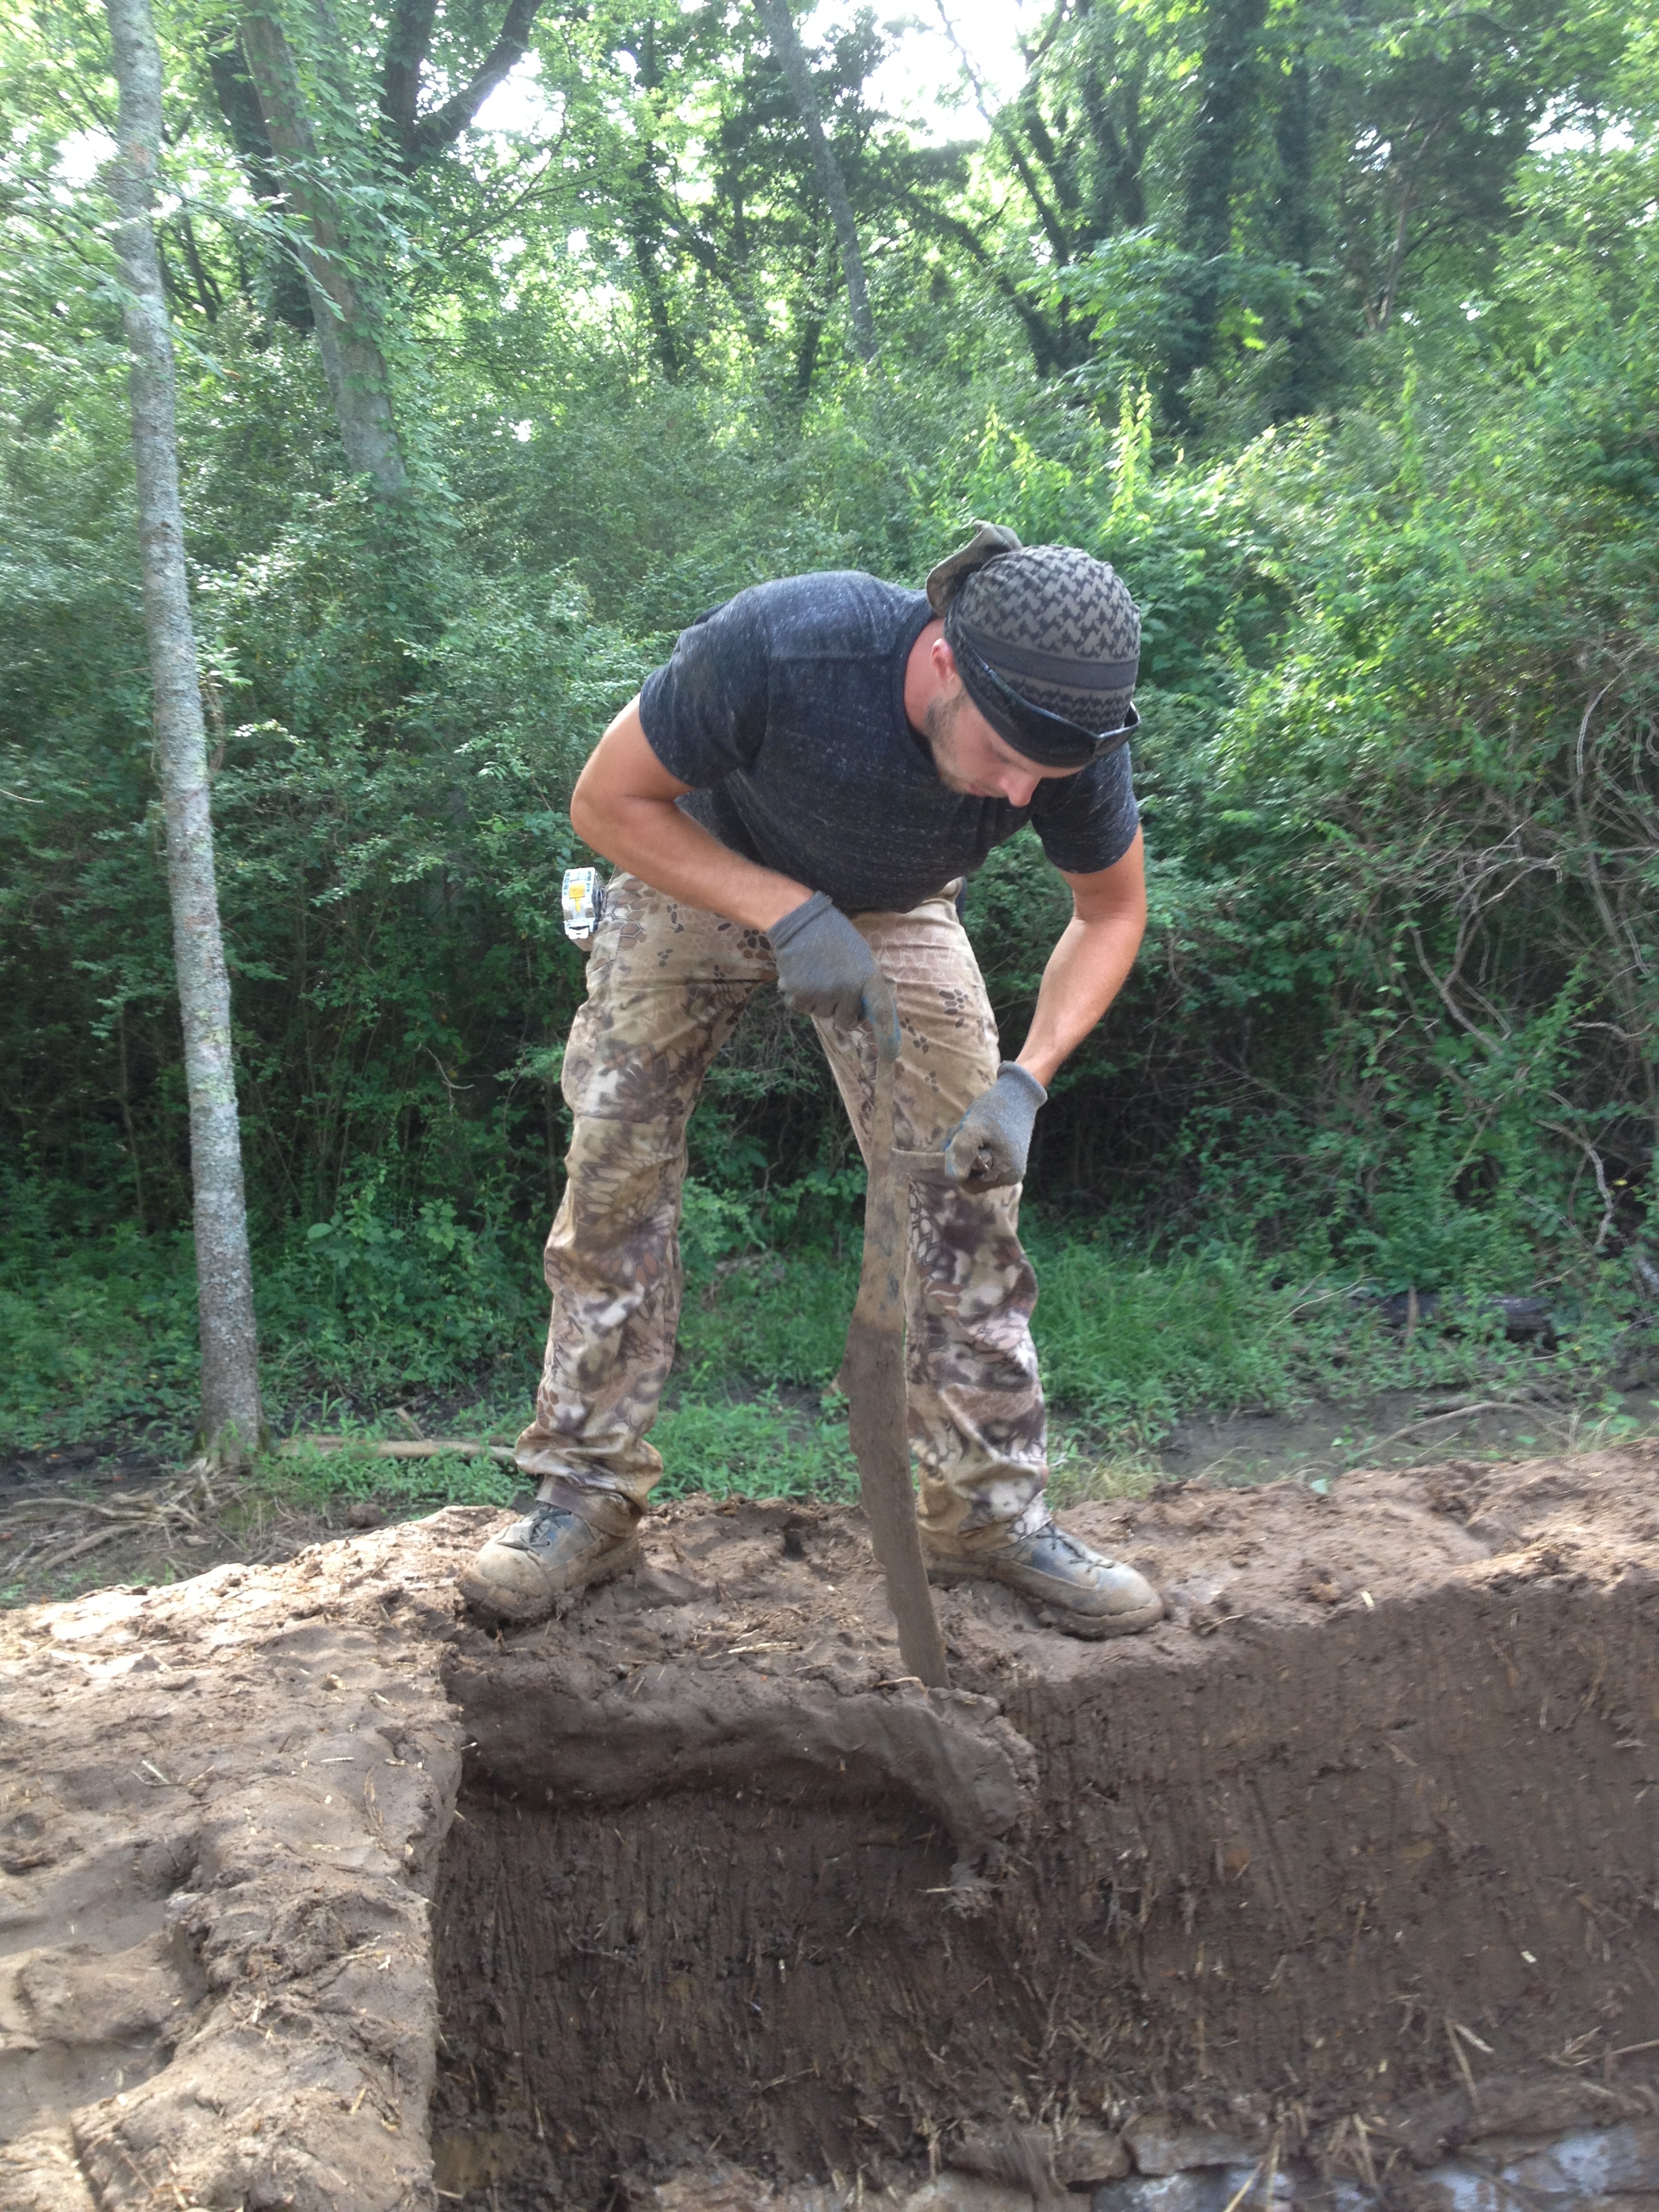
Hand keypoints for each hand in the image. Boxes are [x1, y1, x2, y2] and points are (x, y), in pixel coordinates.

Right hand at [767, 892, 899, 1053]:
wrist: (799, 922)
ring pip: (822, 1014)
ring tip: (814, 973)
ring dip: (817, 1000)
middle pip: (845, 1020)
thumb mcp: (860, 955)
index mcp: (867, 976)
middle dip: (839, 1009)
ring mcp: (822, 994)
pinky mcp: (799, 995)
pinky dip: (799, 997)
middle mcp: (847, 989)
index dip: (886, 1033)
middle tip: (832, 985)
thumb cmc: (834, 936)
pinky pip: (801, 1009)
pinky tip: (799, 976)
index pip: (881, 1010)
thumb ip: (865, 982)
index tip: (891, 1055)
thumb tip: (866, 1010)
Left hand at [943, 1063, 1046, 1190]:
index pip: (970, 1185)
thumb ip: (962, 1153)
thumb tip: (953, 1178)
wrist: (1018, 1091)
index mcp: (1007, 1174)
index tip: (959, 1142)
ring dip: (965, 1147)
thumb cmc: (996, 1108)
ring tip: (969, 1125)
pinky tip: (977, 1128)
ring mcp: (1011, 1166)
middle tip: (962, 1130)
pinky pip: (984, 1158)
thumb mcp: (973, 1128)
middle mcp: (1012, 1175)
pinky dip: (974, 1144)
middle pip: (973, 1176)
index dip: (958, 1165)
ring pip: (976, 1166)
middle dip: (962, 1155)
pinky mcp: (1007, 1155)